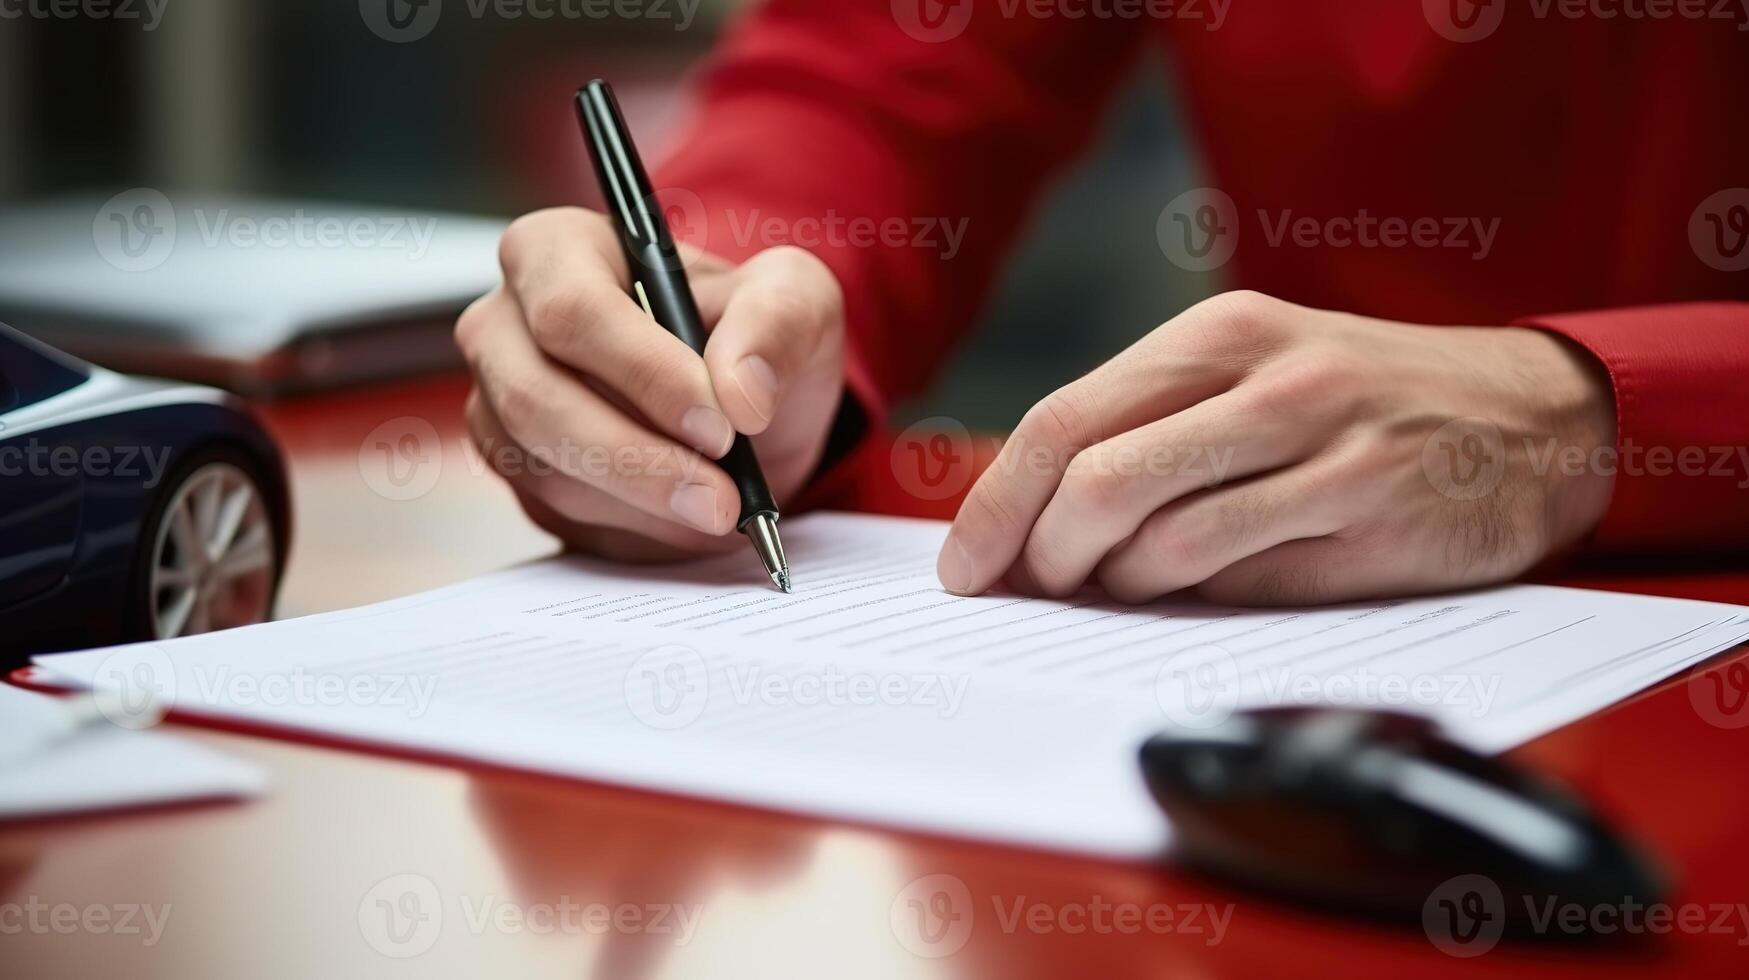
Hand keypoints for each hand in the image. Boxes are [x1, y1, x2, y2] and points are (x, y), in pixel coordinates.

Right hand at [456, 208, 843, 561]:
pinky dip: (630, 523)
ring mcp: (497, 398)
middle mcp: (507, 320)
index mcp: (559, 248)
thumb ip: (777, 322)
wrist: (738, 409)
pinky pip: (555, 508)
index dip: (644, 374)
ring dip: (643, 501)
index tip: (721, 426)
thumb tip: (741, 392)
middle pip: (538, 400)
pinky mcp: (512, 466)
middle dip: (639, 459)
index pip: (573, 310)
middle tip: (722, 498)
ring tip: (719, 507)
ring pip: (546, 466)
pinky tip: (684, 516)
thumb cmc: (750, 333)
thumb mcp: (794, 299)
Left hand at [937, 291, 1616, 604]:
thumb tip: (1031, 522)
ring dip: (1119, 586)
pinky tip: (1200, 594)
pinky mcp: (1373, 521)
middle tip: (1036, 589)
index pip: (1066, 419)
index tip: (965, 566)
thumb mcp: (1255, 370)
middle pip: (1099, 479)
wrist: (1534, 419)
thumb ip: (1149, 428)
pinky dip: (1196, 602)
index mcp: (1221, 333)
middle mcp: (1271, 381)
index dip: (996, 502)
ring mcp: (1329, 451)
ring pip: (1164, 541)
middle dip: (1042, 554)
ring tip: (1126, 587)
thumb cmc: (1362, 401)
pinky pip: (1242, 582)